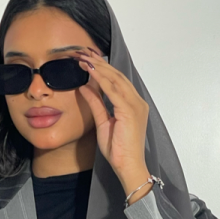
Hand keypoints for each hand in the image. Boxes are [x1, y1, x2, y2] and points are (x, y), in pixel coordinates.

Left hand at [76, 49, 151, 195]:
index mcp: (133, 104)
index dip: (102, 69)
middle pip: (117, 76)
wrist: (128, 166)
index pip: (117, 80)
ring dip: (98, 67)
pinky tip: (90, 71)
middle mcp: (137, 101)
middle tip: (82, 52)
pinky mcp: (130, 111)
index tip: (87, 60)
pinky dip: (101, 79)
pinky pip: (114, 91)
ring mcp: (135, 105)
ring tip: (83, 58)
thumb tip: (85, 87)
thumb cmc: (118, 150)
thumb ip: (96, 103)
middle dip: (99, 63)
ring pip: (115, 79)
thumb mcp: (103, 122)